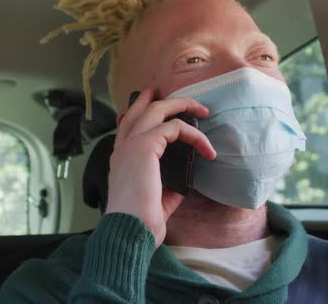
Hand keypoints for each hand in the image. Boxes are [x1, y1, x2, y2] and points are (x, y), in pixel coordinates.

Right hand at [105, 88, 215, 246]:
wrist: (130, 230)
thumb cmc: (140, 221)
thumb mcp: (157, 200)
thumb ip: (168, 186)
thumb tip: (183, 181)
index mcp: (121, 159)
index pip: (128, 125)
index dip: (143, 111)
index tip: (158, 104)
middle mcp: (122, 148)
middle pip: (139, 110)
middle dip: (160, 99)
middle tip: (183, 99)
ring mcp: (131, 144)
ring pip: (156, 110)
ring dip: (181, 106)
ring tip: (202, 111)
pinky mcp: (144, 146)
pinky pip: (175, 127)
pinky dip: (194, 135)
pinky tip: (206, 149)